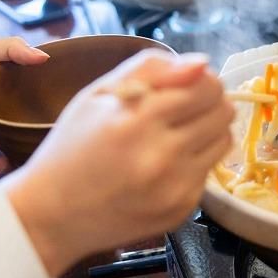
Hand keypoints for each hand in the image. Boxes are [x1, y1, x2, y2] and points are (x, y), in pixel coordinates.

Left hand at [0, 38, 48, 170]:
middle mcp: (4, 107)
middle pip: (29, 127)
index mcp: (11, 85)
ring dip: (8, 156)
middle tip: (35, 148)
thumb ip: (10, 50)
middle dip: (33, 141)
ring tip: (1, 160)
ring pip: (11, 146)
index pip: (40, 96)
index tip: (60, 116)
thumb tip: (44, 57)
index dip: (52, 107)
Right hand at [3, 50, 233, 276]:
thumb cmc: (73, 146)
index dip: (202, 80)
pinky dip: (195, 161)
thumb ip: (150, 68)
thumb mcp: (98, 93)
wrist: (53, 215)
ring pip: (224, 139)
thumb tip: (202, 63)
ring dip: (209, 130)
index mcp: (136, 119)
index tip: (188, 84)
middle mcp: (160, 156)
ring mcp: (173, 187)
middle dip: (209, 102)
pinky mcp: (181, 209)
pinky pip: (209, 170)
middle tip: (185, 107)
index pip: (206, 87)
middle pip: (223, 111)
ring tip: (178, 133)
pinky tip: (166, 163)